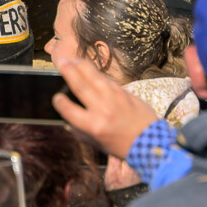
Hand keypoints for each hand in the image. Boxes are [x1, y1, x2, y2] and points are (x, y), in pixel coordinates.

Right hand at [51, 47, 157, 161]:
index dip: (61, 103)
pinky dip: (97, 73)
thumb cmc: (122, 146)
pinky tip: (90, 70)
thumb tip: (70, 120)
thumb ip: (82, 132)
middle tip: (61, 62)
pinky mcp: (124, 92)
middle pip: (81, 86)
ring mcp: (115, 98)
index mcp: (94, 126)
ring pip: (95, 77)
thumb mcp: (98, 144)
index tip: (57, 97)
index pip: (70, 111)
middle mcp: (103, 110)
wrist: (150, 140)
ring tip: (73, 60)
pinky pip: (107, 80)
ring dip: (82, 66)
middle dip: (69, 72)